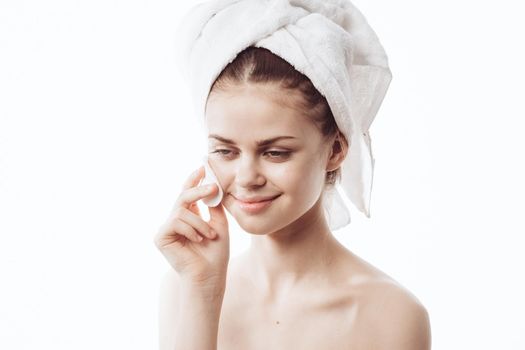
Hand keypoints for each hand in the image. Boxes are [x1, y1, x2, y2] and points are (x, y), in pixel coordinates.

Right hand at [154, 165, 228, 285]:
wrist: (209, 275)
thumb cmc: (215, 254)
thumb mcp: (219, 224)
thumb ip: (214, 206)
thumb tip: (213, 184)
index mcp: (188, 217)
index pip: (189, 194)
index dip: (194, 180)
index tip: (203, 166)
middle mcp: (175, 221)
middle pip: (183, 196)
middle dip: (198, 189)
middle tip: (213, 186)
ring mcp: (166, 228)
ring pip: (182, 210)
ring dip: (200, 222)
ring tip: (209, 236)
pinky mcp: (160, 237)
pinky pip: (176, 221)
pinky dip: (191, 229)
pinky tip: (197, 241)